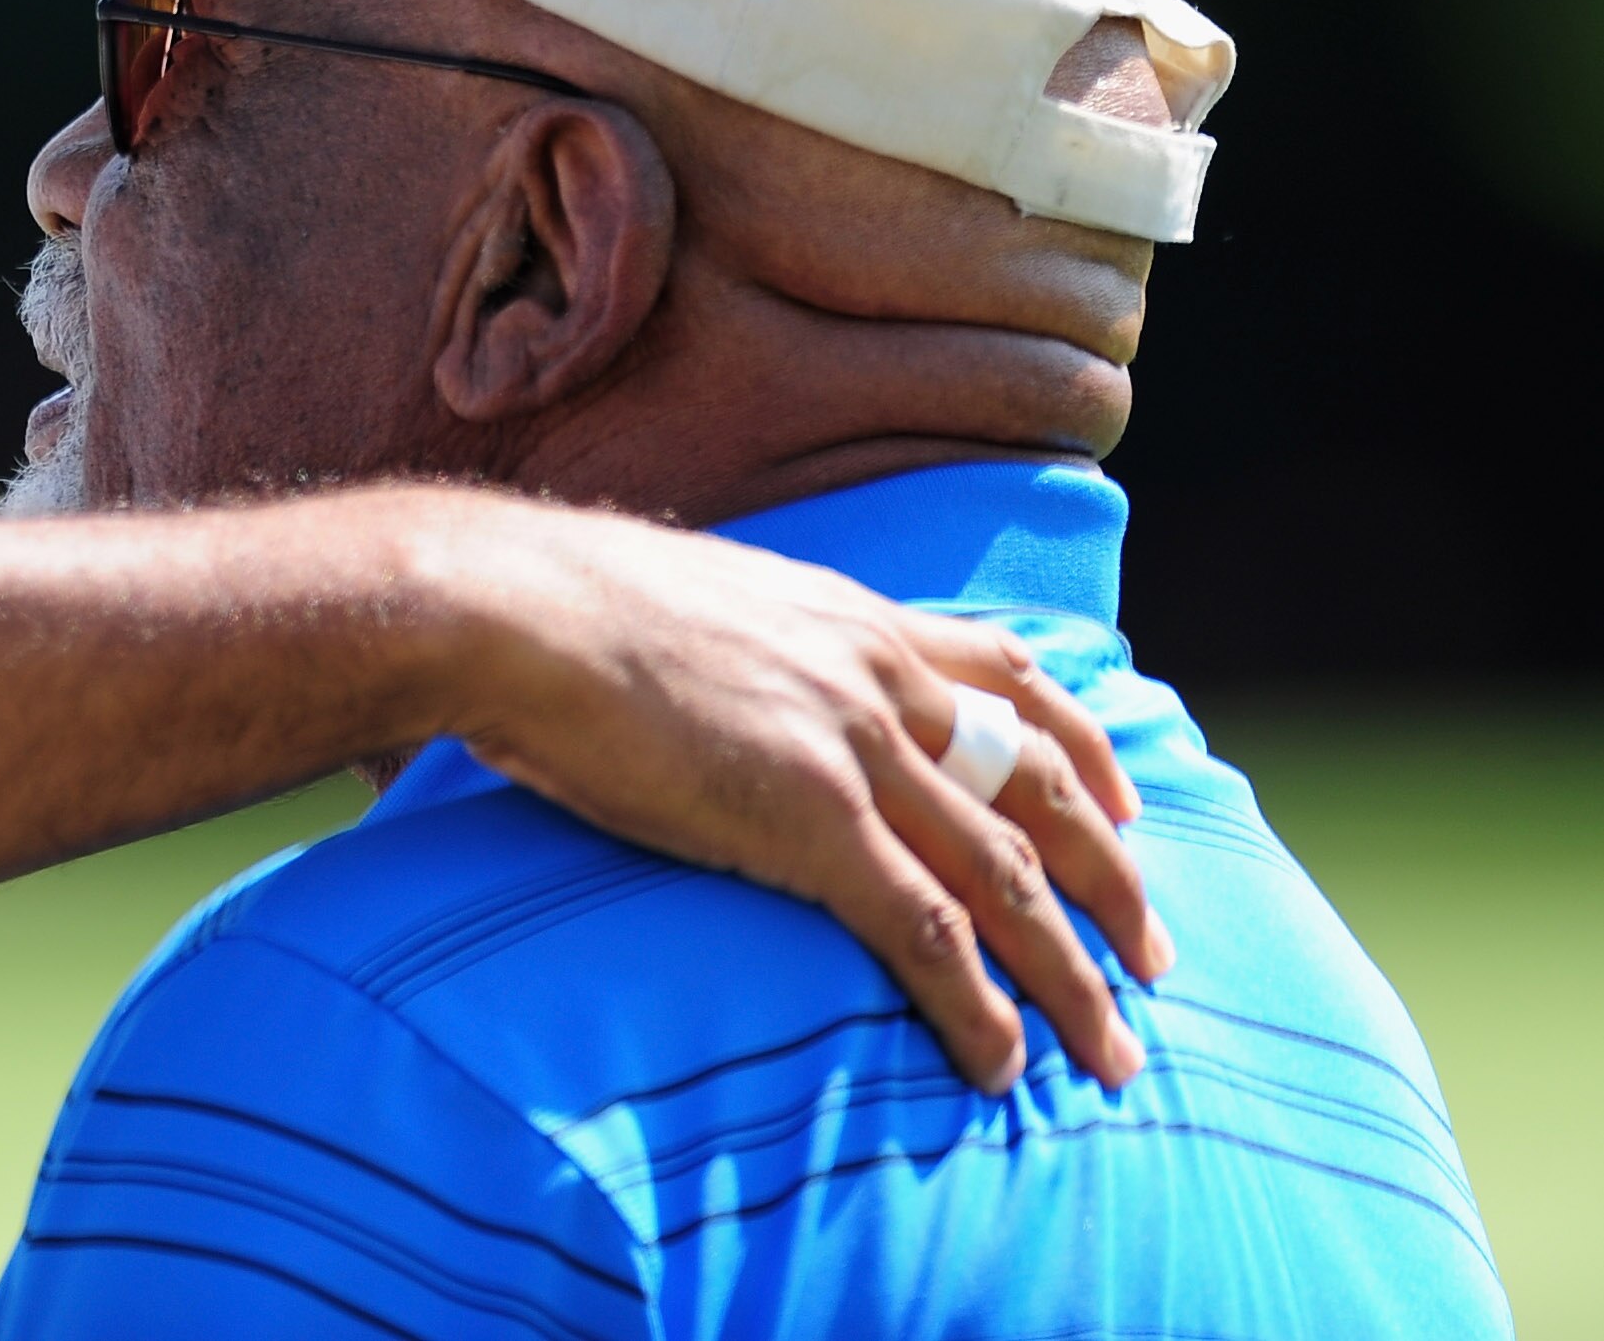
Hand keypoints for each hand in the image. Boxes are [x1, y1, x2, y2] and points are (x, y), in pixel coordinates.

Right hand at [430, 502, 1166, 1092]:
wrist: (504, 605)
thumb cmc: (552, 601)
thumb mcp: (686, 598)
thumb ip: (742, 641)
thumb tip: (720, 677)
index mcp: (848, 616)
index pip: (1009, 677)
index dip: (1083, 748)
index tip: (1124, 804)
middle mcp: (876, 675)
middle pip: (1042, 787)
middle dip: (1115, 878)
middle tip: (1158, 956)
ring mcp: (852, 748)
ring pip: (1010, 877)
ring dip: (1075, 975)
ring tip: (1113, 1053)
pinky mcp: (810, 821)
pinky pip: (928, 931)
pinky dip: (979, 1006)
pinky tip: (1003, 1067)